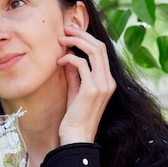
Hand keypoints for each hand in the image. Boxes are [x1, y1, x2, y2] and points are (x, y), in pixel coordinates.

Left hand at [57, 26, 115, 144]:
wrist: (76, 137)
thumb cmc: (74, 117)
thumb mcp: (76, 91)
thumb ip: (76, 74)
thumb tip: (69, 56)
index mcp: (107, 81)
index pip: (102, 52)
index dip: (87, 38)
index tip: (72, 33)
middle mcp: (108, 81)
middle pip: (100, 46)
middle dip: (82, 34)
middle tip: (65, 29)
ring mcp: (102, 85)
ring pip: (94, 51)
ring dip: (76, 41)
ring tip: (61, 39)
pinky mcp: (92, 89)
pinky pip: (82, 63)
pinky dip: (69, 57)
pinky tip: (59, 61)